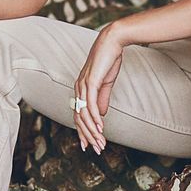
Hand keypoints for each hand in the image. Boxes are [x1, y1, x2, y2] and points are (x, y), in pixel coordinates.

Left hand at [71, 22, 128, 152]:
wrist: (113, 42)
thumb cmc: (109, 60)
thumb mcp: (106, 83)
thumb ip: (102, 99)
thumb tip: (100, 114)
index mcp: (81, 89)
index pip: (79, 115)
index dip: (84, 131)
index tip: (90, 144)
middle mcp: (78, 88)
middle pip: (79, 118)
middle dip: (88, 136)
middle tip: (96, 149)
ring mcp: (83, 86)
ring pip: (84, 115)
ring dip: (93, 131)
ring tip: (101, 143)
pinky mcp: (91, 83)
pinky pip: (90, 105)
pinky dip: (95, 119)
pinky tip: (101, 129)